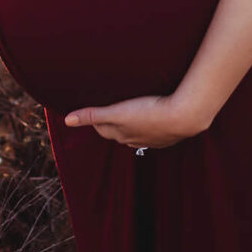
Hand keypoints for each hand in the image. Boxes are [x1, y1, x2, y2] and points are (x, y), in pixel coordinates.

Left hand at [61, 93, 211, 150]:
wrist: (184, 117)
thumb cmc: (149, 112)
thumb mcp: (117, 112)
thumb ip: (93, 115)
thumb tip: (67, 120)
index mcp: (122, 134)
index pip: (103, 128)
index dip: (97, 120)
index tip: (93, 112)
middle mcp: (135, 140)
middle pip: (118, 133)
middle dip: (112, 124)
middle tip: (109, 112)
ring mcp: (153, 139)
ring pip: (137, 134)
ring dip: (132, 127)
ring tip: (130, 116)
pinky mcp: (167, 136)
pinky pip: (153, 134)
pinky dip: (149, 128)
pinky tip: (153, 121)